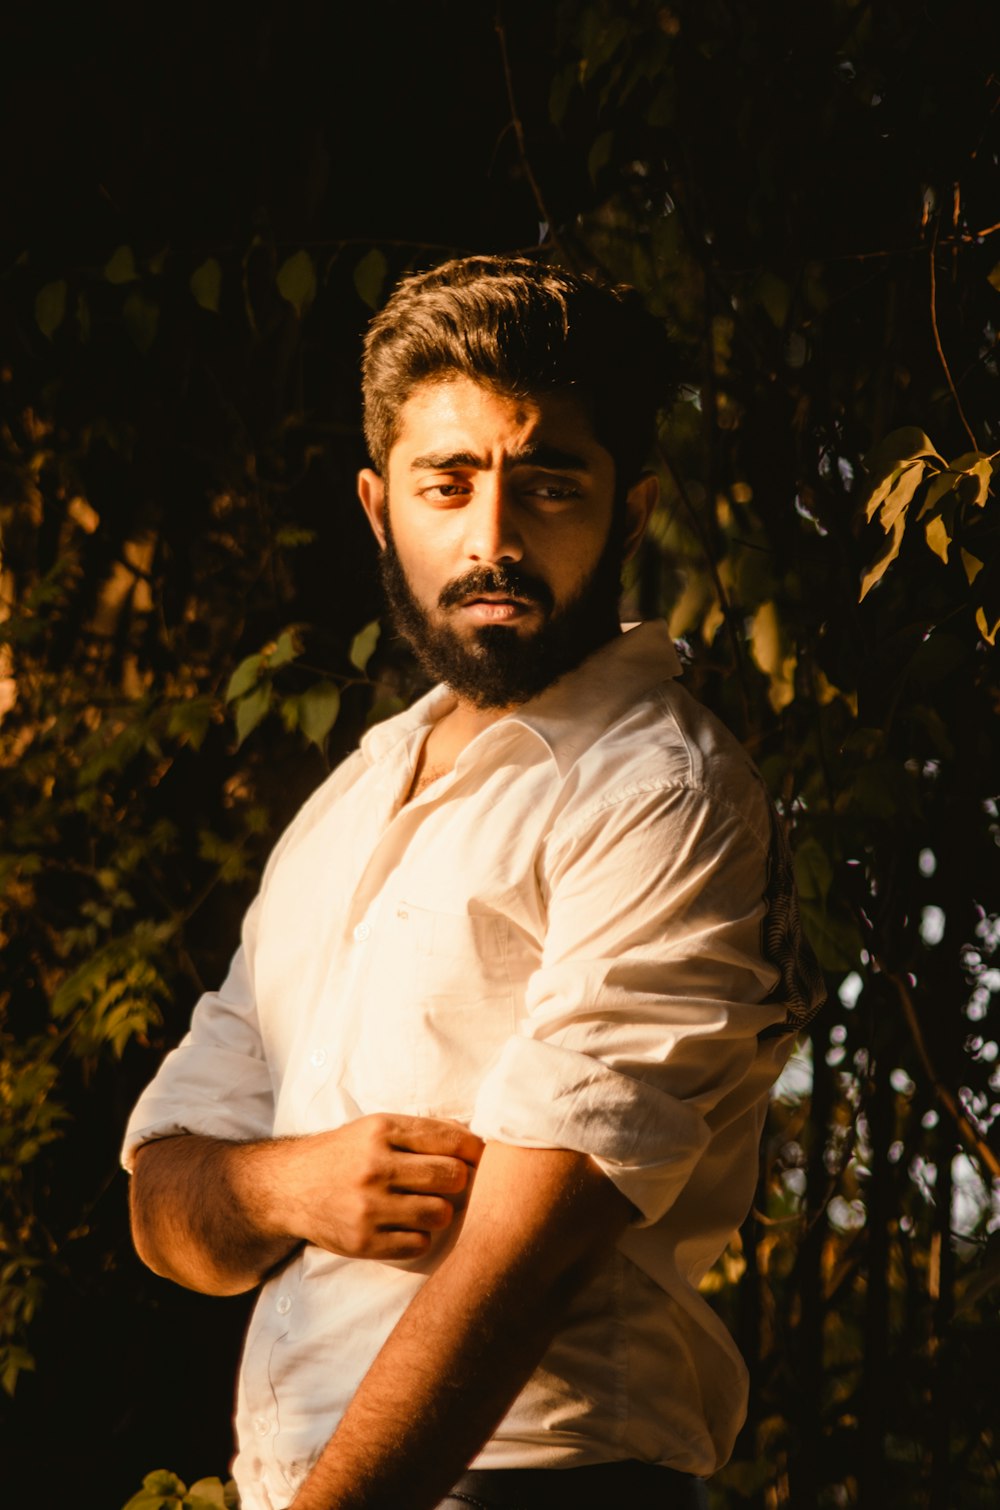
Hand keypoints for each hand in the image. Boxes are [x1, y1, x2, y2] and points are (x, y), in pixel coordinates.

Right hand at [261, 1114, 482, 1261]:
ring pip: (439, 1213)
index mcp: (382, 1131)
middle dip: (459, 1181)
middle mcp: (375, 1167)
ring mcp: (368, 1207)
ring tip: (428, 1205)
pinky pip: (418, 1244)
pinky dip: (419, 1236)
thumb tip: (474, 1142)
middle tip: (450, 1184)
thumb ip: (421, 1132)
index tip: (477, 1158)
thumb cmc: (345, 1153)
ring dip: (441, 1211)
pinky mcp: (362, 1242)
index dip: (474, 1151)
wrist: (290, 1186)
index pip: (450, 1140)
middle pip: (451, 1177)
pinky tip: (406, 1225)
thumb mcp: (376, 1127)